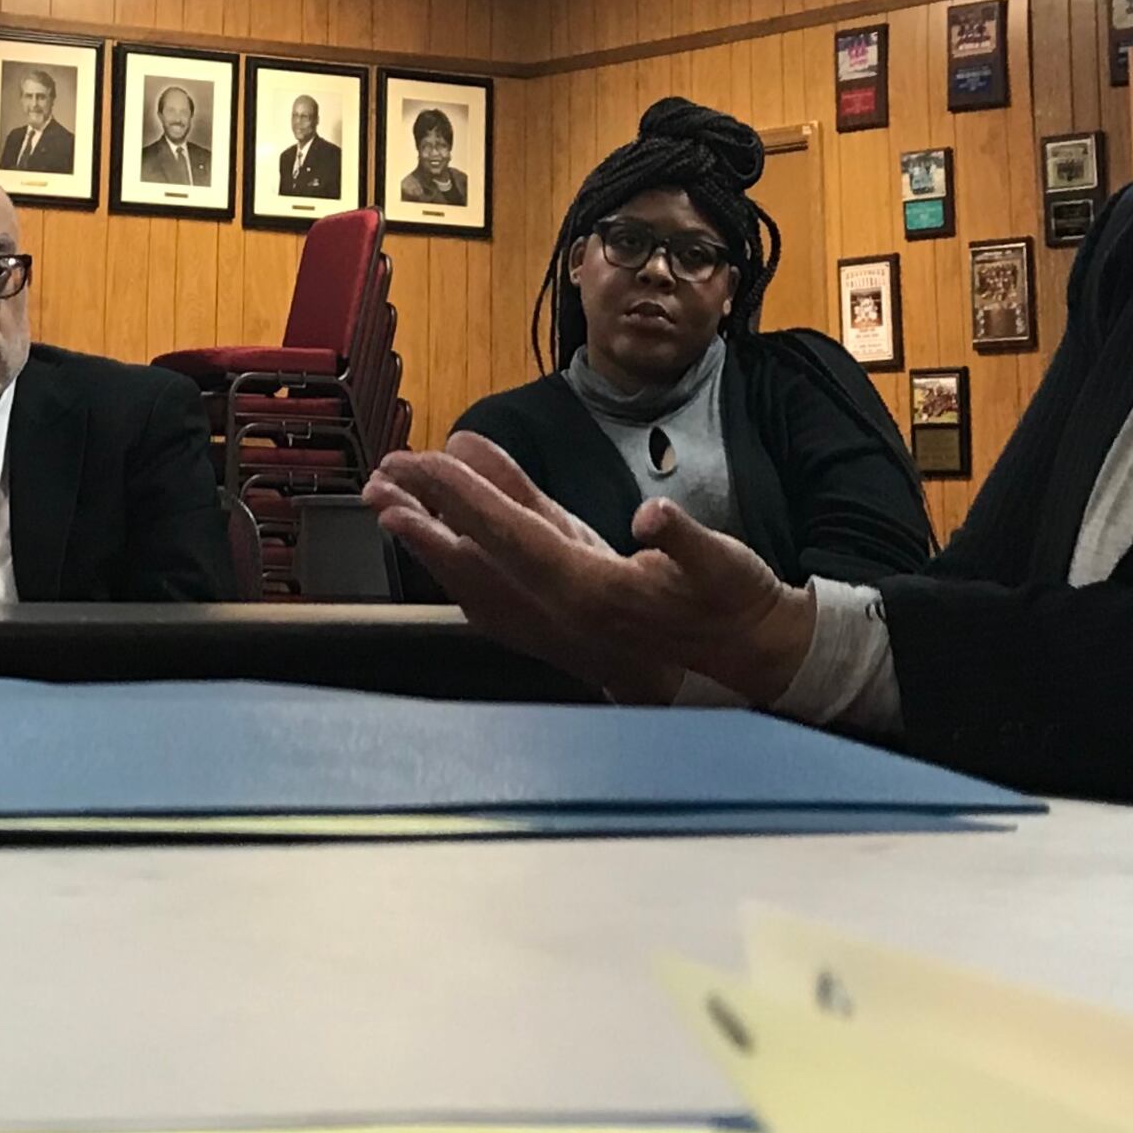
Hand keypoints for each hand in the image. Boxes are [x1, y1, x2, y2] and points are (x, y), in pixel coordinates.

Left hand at [367, 432, 816, 708]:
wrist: (755, 669)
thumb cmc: (739, 612)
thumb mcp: (725, 569)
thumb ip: (686, 543)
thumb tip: (654, 519)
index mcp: (592, 593)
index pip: (509, 535)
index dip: (463, 497)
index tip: (422, 463)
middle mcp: (564, 610)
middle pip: (475, 560)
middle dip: (423, 522)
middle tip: (377, 486)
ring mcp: (563, 614)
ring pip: (485, 570)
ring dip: (438, 537)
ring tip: (398, 504)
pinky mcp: (574, 609)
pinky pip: (511, 572)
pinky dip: (482, 541)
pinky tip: (470, 520)